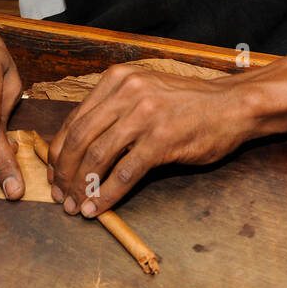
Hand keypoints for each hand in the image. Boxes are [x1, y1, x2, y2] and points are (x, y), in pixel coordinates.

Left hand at [46, 65, 261, 216]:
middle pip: (80, 138)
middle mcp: (127, 92)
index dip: (59, 151)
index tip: (53, 173)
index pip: (75, 118)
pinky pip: (124, 173)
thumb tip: (79, 146)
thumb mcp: (145, 91)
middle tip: (59, 196)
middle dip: (64, 172)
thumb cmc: (189, 103)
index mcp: (117, 79)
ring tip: (75, 206)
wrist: (233, 105)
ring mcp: (144, 115)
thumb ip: (114, 109)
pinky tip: (98, 208)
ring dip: (81, 187)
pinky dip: (106, 195)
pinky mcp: (161, 139)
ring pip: (97, 156)